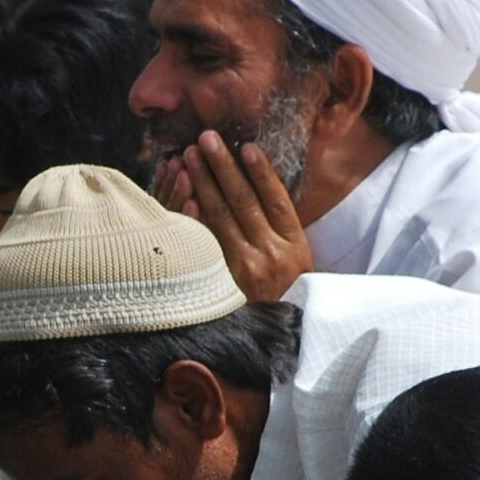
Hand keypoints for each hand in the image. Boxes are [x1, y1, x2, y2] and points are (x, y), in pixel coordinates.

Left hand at [160, 131, 310, 301]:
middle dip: (224, 166)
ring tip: (189, 155)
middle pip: (245, 202)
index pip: (277, 200)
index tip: (246, 146)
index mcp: (296, 246)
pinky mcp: (222, 282)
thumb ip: (279, 230)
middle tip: (206, 138)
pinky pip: (205, 241)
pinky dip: (194, 215)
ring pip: (221, 217)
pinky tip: (183, 195)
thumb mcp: (296, 263)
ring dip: (203, 181)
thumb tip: (255, 184)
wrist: (277, 341)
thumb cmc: (284, 296)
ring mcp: (245, 269)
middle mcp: (272, 255)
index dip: (261, 171)